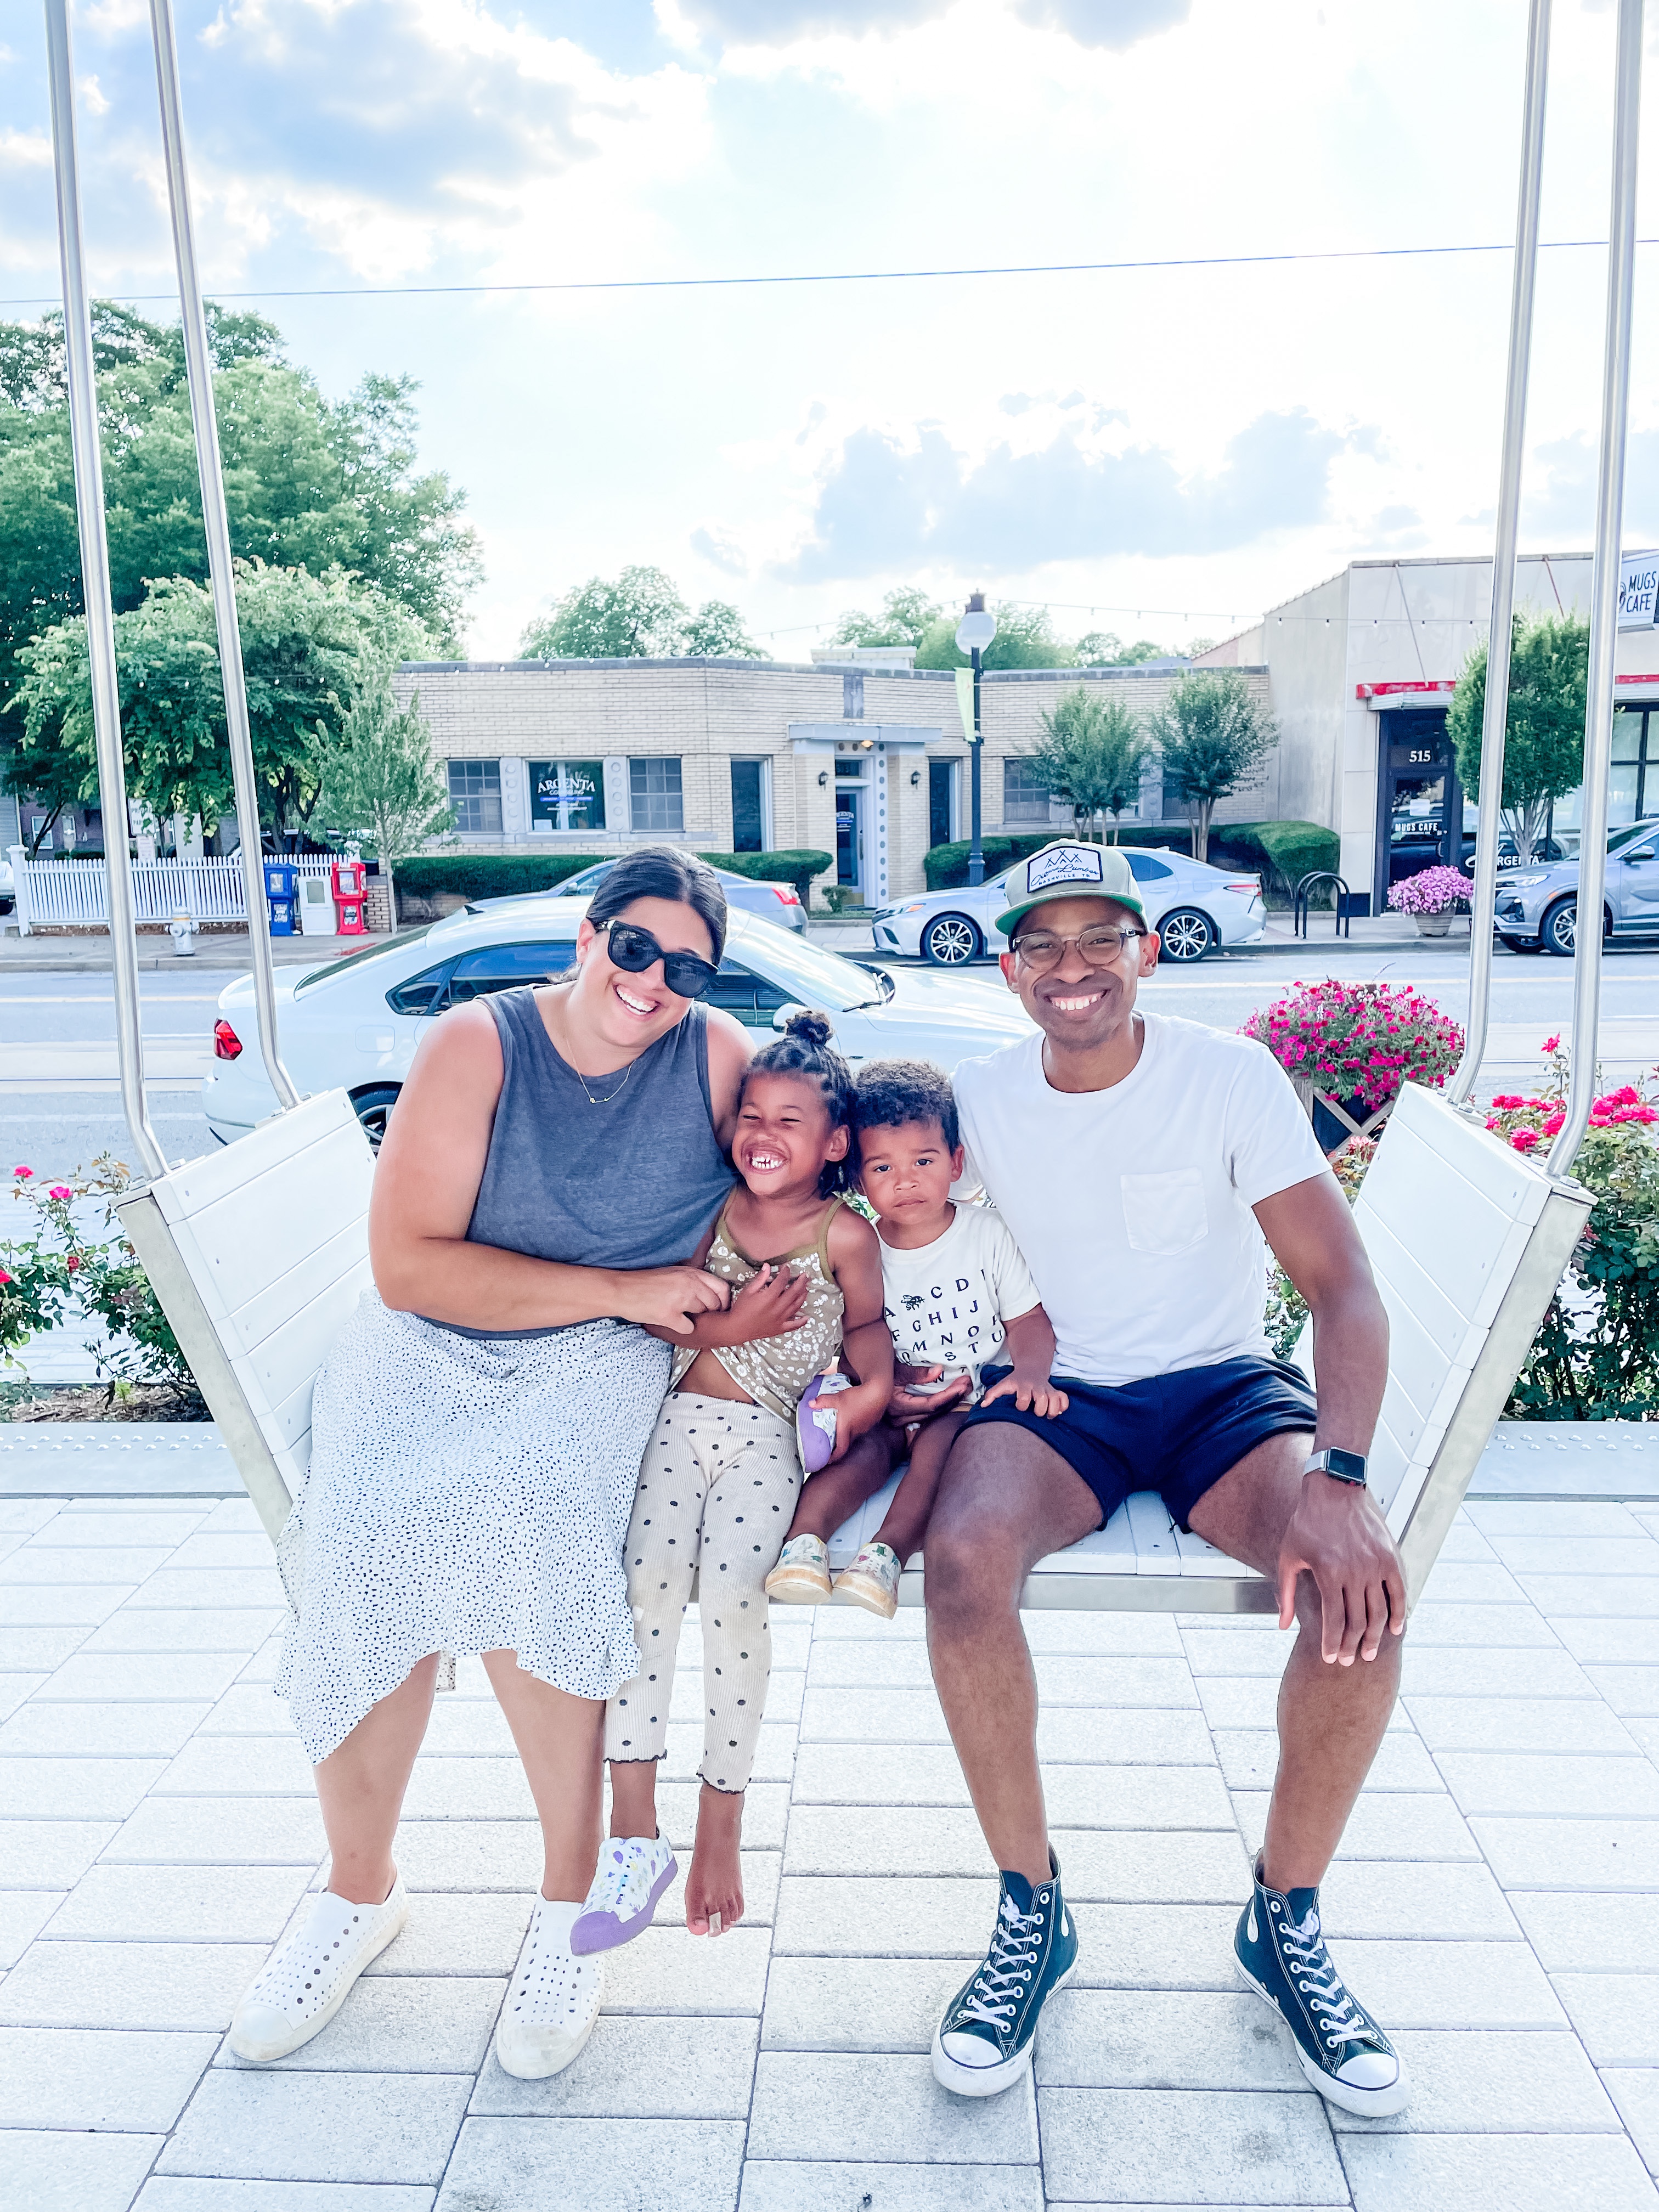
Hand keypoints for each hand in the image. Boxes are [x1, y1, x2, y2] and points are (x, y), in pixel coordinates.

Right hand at [617, 1265, 729, 1336]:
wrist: (621, 1290)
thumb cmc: (646, 1282)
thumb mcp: (673, 1272)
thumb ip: (693, 1280)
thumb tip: (712, 1294)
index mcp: (690, 1272)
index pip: (722, 1288)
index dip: (723, 1301)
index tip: (719, 1307)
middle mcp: (689, 1284)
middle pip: (714, 1304)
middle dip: (707, 1311)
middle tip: (693, 1312)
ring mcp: (680, 1299)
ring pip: (702, 1315)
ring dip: (693, 1318)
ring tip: (678, 1313)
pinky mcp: (669, 1315)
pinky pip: (689, 1328)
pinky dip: (682, 1328)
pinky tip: (671, 1321)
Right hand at [724, 1263, 811, 1342]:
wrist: (736, 1328)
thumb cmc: (740, 1308)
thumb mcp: (748, 1291)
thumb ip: (760, 1278)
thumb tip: (767, 1266)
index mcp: (769, 1297)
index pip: (782, 1281)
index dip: (786, 1272)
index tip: (787, 1267)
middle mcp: (778, 1308)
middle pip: (794, 1292)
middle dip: (801, 1282)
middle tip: (805, 1275)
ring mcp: (780, 1319)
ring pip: (796, 1306)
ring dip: (803, 1296)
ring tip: (806, 1289)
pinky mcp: (779, 1328)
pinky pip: (794, 1325)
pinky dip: (801, 1322)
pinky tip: (806, 1317)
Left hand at [826, 1379, 890, 1461]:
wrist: (879, 1391)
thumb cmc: (857, 1397)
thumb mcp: (836, 1398)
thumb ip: (822, 1401)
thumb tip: (810, 1403)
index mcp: (847, 1429)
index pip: (841, 1449)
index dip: (834, 1456)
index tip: (828, 1459)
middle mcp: (857, 1430)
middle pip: (848, 1442)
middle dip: (840, 1444)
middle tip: (833, 1443)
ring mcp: (866, 1426)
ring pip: (856, 1433)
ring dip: (849, 1432)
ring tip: (843, 1427)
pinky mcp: (873, 1420)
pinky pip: (863, 1425)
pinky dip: (857, 1424)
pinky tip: (855, 1415)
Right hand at [886, 1363, 971, 1423]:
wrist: (866, 1382)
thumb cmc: (879, 1373)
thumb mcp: (896, 1369)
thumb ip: (917, 1373)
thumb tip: (939, 1371)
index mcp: (898, 1406)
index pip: (930, 1405)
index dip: (947, 1396)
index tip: (962, 1386)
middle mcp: (900, 1418)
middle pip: (934, 1412)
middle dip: (952, 1398)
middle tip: (967, 1384)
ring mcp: (902, 1420)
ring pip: (932, 1414)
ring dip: (949, 1401)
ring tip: (963, 1387)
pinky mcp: (904, 1417)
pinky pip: (927, 1412)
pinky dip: (940, 1403)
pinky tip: (951, 1395)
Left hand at [980, 1370, 1069, 1417]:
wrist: (1031, 1369)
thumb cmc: (1015, 1381)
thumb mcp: (1003, 1384)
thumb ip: (992, 1394)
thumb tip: (983, 1405)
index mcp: (1023, 1385)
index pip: (1024, 1397)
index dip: (1021, 1405)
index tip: (1019, 1407)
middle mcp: (1036, 1387)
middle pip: (1042, 1399)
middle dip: (1039, 1410)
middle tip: (1035, 1412)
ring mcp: (1048, 1389)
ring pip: (1055, 1399)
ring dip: (1052, 1410)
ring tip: (1046, 1415)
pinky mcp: (1056, 1391)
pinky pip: (1064, 1399)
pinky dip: (1063, 1406)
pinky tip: (1056, 1411)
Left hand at [1276, 1473, 1406, 1664]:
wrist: (1335, 1488)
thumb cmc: (1307, 1522)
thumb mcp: (1289, 1555)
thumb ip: (1285, 1592)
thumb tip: (1283, 1625)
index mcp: (1328, 1572)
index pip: (1334, 1620)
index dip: (1332, 1643)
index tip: (1330, 1658)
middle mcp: (1355, 1570)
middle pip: (1357, 1621)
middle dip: (1352, 1645)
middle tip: (1349, 1660)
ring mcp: (1375, 1564)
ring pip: (1379, 1612)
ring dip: (1374, 1636)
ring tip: (1368, 1652)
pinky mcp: (1390, 1557)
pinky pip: (1399, 1592)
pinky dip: (1399, 1613)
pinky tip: (1395, 1629)